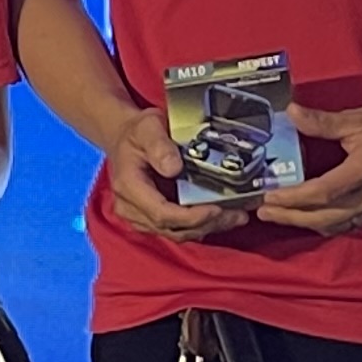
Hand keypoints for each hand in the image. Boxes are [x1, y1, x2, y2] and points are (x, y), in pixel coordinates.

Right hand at [101, 106, 249, 239]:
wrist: (125, 137)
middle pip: (172, 228)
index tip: (216, 209)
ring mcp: (138, 216)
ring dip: (207, 227)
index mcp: (129, 186)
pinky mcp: (149, 219)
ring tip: (235, 217)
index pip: (161, 214)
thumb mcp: (148, 127)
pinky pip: (176, 230)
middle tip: (236, 214)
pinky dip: (200, 225)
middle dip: (207, 224)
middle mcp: (130, 207)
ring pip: (176, 234)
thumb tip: (174, 168)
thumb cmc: (137, 132)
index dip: (191, 217)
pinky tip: (221, 216)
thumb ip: (159, 145)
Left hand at [259, 95, 361, 235]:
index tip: (268, 196)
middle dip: (292, 217)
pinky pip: (352, 224)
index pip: (323, 192)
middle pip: (326, 217)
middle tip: (264, 212)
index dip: (293, 198)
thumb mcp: (360, 117)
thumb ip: (323, 121)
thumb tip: (290, 113)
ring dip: (307, 223)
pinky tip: (312, 217)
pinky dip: (329, 223)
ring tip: (282, 216)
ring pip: (339, 225)